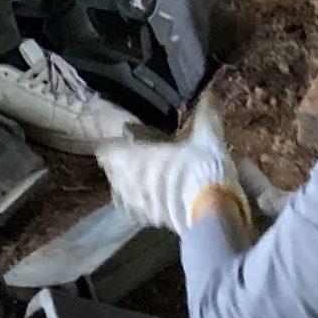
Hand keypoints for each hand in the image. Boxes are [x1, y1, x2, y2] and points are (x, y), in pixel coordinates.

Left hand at [99, 98, 238, 233]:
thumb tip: (210, 94)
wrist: (212, 214)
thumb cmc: (201, 170)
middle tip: (140, 156)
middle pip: (110, 171)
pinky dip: (139, 204)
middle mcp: (126, 183)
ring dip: (127, 185)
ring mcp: (135, 206)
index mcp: (132, 159)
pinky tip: (155, 198)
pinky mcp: (148, 223)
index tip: (128, 140)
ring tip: (146, 178)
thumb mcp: (207, 138)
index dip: (114, 145)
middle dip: (121, 164)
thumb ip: (205, 115)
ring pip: (119, 193)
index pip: (105, 151)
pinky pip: (133, 211)